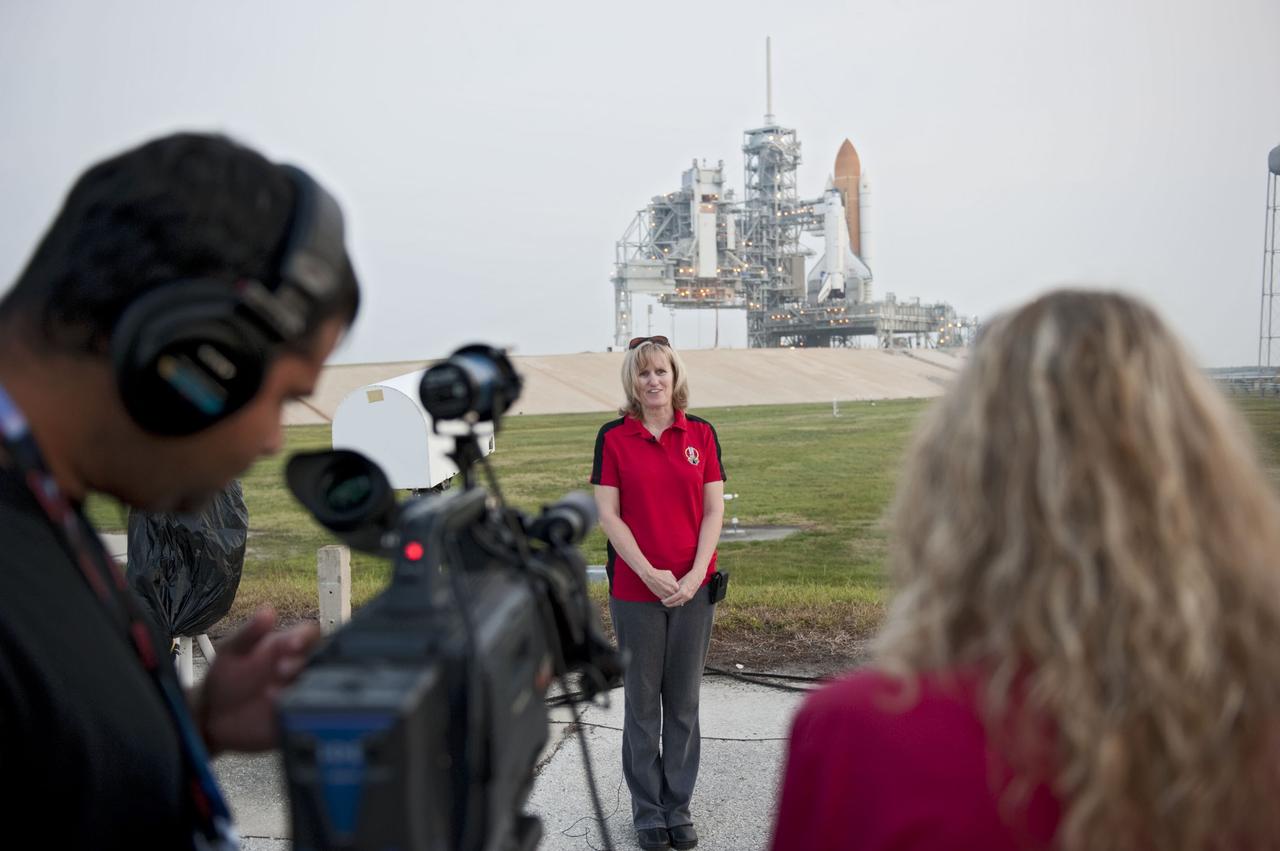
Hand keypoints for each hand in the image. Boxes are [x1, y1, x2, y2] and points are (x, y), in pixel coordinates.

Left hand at [191, 607, 321, 754]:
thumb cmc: (225, 678)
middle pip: (320, 661)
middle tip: (280, 670)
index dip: (305, 638)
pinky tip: (282, 715)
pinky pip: (311, 717)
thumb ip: (249, 633)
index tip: (291, 644)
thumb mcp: (231, 652)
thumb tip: (268, 610)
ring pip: (319, 689)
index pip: (310, 635)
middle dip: (303, 665)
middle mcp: (300, 669)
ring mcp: (301, 694)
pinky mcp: (298, 718)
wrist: (212, 717)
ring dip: (302, 690)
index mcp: (288, 646)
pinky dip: (302, 715)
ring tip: (271, 695)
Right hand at [641, 567, 679, 599]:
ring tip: (670, 595)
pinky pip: (665, 599)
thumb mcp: (669, 574)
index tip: (678, 590)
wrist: (650, 576)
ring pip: (671, 599)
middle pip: (676, 596)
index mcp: (674, 585)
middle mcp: (671, 590)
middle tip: (674, 593)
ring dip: (670, 597)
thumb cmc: (660, 573)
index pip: (680, 591)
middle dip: (675, 594)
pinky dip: (665, 598)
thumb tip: (675, 582)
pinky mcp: (660, 596)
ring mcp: (665, 594)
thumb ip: (674, 579)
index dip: (679, 590)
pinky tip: (665, 596)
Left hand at [661, 570, 702, 607]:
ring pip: (679, 603)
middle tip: (664, 603)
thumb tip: (668, 592)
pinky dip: (678, 602)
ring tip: (668, 603)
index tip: (662, 601)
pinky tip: (674, 601)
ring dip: (673, 604)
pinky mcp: (691, 597)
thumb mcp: (679, 582)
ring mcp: (689, 597)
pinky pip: (683, 601)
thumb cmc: (688, 577)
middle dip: (669, 604)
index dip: (666, 601)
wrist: (698, 576)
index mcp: (682, 592)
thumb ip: (674, 588)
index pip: (672, 599)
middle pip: (675, 603)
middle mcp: (686, 596)